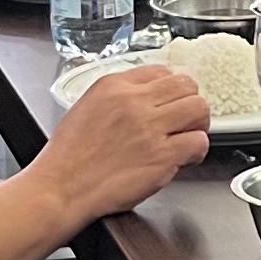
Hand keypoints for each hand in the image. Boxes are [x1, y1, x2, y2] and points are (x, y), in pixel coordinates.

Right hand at [33, 65, 213, 216]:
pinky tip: (184, 157)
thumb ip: (118, 98)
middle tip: (186, 119)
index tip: (171, 102)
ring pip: (198, 108)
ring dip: (198, 123)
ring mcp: (149, 128)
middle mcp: (133, 102)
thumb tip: (146, 98)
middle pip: (185, 85)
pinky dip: (197, 150)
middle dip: (189, 102)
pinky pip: (198, 141)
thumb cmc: (70, 156)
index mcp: (114, 86)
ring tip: (188, 136)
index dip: (170, 89)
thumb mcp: (87, 107)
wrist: (62, 187)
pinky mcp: (161, 156)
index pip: (160, 72)